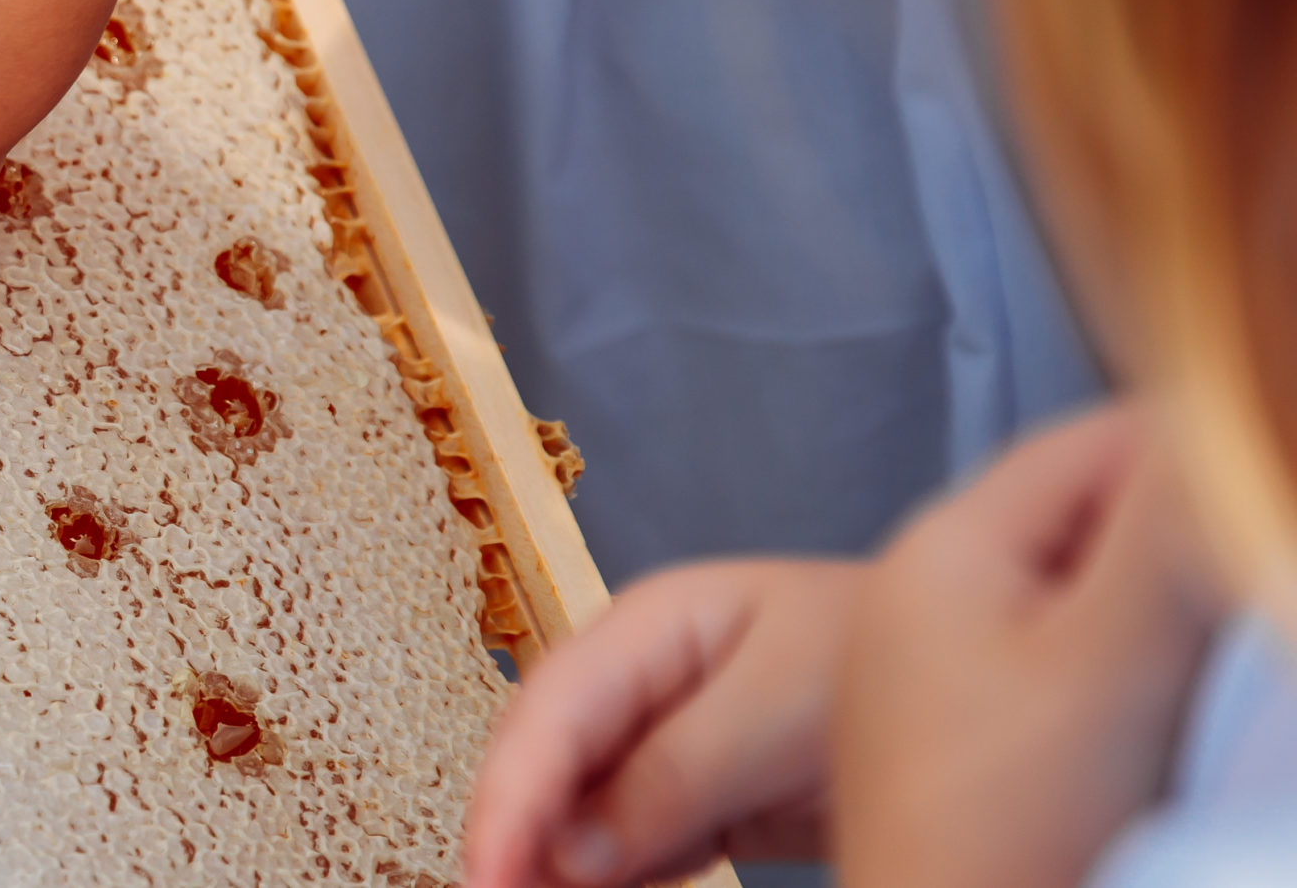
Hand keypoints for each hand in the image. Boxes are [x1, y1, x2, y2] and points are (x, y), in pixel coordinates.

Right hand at [463, 560, 858, 887]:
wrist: (996, 687)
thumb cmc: (891, 664)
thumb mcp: (785, 709)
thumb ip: (675, 774)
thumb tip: (564, 851)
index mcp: (653, 623)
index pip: (552, 709)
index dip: (509, 794)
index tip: (489, 875)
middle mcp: (640, 682)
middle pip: (545, 763)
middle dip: (512, 840)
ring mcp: (662, 746)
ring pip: (576, 816)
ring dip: (549, 870)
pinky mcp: (693, 806)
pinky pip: (626, 854)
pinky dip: (606, 886)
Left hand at [833, 404, 1221, 887]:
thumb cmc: (1001, 836)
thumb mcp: (1105, 665)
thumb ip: (1168, 536)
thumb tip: (1218, 420)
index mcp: (945, 545)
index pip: (1093, 442)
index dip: (1200, 443)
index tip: (1271, 451)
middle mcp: (927, 592)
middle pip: (1093, 517)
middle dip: (1188, 530)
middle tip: (1258, 555)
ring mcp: (943, 670)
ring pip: (1090, 596)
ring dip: (1169, 607)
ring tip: (1230, 632)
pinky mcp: (973, 741)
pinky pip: (1072, 667)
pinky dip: (1137, 671)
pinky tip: (1181, 707)